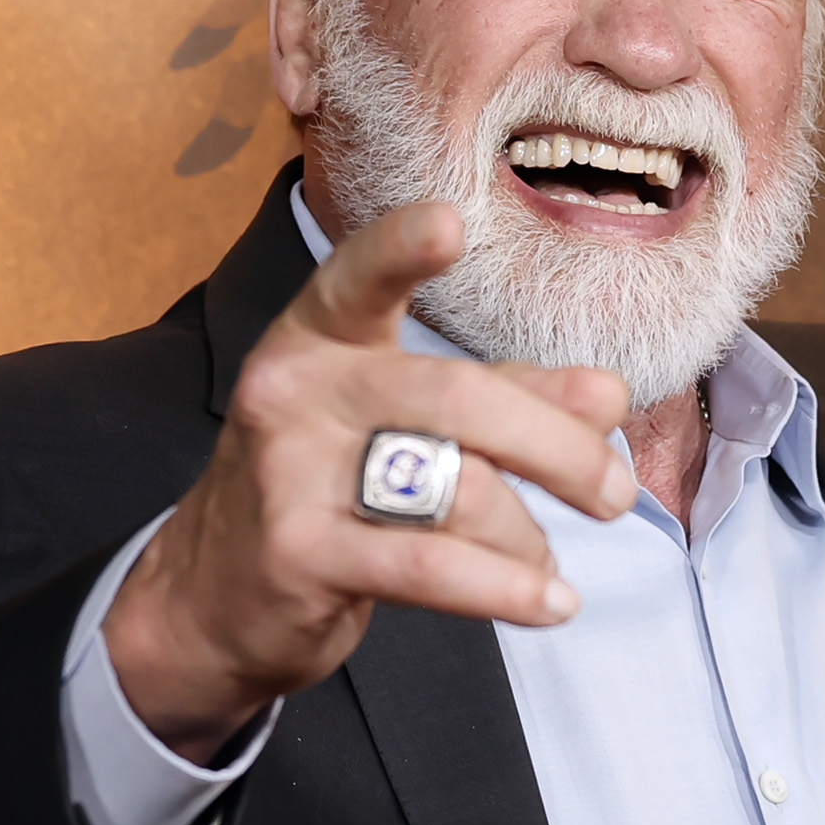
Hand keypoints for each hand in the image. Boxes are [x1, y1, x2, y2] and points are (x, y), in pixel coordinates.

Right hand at [102, 195, 637, 753]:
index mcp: (318, 338)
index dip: (401, 249)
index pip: (359, 279)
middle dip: (559, 450)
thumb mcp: (401, 426)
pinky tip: (552, 602)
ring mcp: (290, 472)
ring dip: (525, 537)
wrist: (211, 600)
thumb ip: (505, 399)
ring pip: (458, 488)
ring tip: (543, 566)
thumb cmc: (323, 493)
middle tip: (613, 495)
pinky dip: (507, 588)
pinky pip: (431, 566)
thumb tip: (608, 394)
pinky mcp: (300, 554)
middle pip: (460, 398)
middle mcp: (296, 391)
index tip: (450, 222)